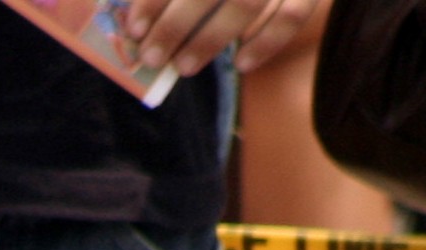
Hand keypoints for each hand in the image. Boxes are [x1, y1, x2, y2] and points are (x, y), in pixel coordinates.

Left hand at [117, 0, 312, 79]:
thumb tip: (140, 14)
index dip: (154, 0)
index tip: (133, 29)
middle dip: (175, 26)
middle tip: (152, 57)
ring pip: (245, 5)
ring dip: (211, 39)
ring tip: (184, 67)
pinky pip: (292, 16)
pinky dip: (266, 42)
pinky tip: (240, 64)